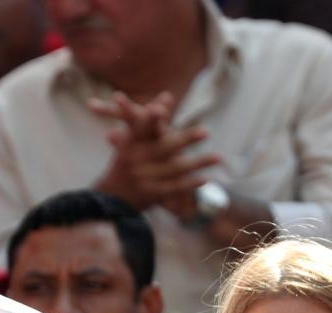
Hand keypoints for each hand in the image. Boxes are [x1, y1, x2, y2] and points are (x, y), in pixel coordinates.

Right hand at [89, 92, 219, 210]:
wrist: (113, 197)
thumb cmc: (128, 160)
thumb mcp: (133, 139)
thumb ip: (151, 118)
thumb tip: (167, 94)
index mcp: (130, 144)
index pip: (141, 129)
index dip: (150, 120)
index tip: (160, 111)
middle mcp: (136, 161)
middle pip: (164, 148)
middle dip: (185, 140)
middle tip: (206, 131)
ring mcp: (144, 178)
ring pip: (175, 169)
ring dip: (198, 163)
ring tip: (218, 157)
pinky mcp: (152, 193)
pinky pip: (175, 187)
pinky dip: (190, 183)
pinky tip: (206, 177)